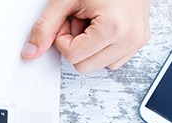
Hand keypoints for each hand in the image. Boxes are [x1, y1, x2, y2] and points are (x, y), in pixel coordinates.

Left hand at [22, 0, 149, 71]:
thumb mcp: (65, 0)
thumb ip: (45, 26)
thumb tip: (31, 51)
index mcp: (113, 27)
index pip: (73, 56)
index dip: (62, 38)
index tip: (67, 20)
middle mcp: (130, 37)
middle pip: (84, 66)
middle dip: (76, 44)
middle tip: (79, 20)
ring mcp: (137, 40)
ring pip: (98, 66)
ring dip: (89, 47)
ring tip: (92, 21)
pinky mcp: (140, 41)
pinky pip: (113, 60)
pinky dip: (102, 48)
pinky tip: (101, 27)